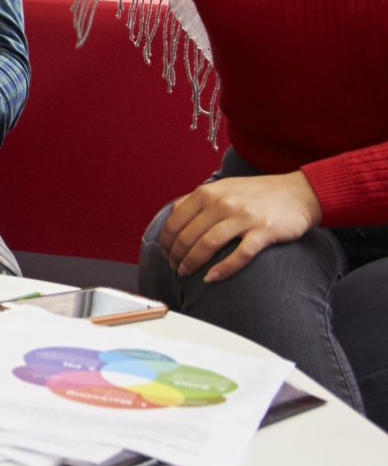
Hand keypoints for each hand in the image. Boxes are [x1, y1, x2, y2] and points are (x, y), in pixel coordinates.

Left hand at [159, 171, 321, 282]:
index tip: (165, 253)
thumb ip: (199, 199)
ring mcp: (244, 216)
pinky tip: (211, 278)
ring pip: (208, 244)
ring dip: (192, 262)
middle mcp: (223, 203)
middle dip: (176, 255)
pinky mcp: (264, 230)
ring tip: (186, 273)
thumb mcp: (224, 187)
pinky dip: (223, 268)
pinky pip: (240, 254)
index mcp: (208, 192)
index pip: (176, 221)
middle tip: (174, 267)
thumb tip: (173, 213)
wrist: (299, 192)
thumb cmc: (258, 193)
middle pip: (189, 235)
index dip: (166, 241)